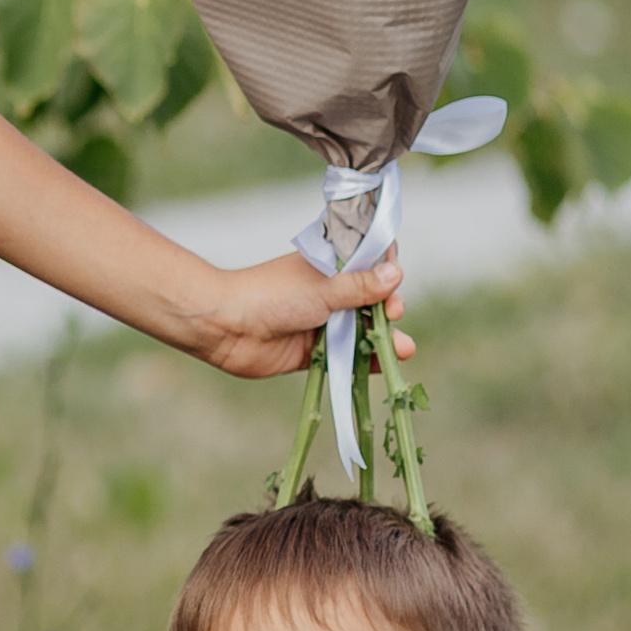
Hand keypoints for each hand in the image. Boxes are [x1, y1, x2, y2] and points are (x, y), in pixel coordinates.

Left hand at [179, 247, 410, 380]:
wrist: (226, 326)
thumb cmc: (271, 295)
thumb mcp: (322, 288)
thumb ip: (359, 286)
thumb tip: (396, 272)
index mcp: (328, 267)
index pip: (367, 264)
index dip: (385, 272)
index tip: (395, 280)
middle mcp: (327, 293)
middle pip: (370, 301)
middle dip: (388, 309)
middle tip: (393, 313)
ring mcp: (321, 323)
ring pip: (361, 331)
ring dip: (384, 339)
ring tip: (403, 349)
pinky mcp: (313, 352)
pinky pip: (345, 357)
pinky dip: (365, 362)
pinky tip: (385, 366)